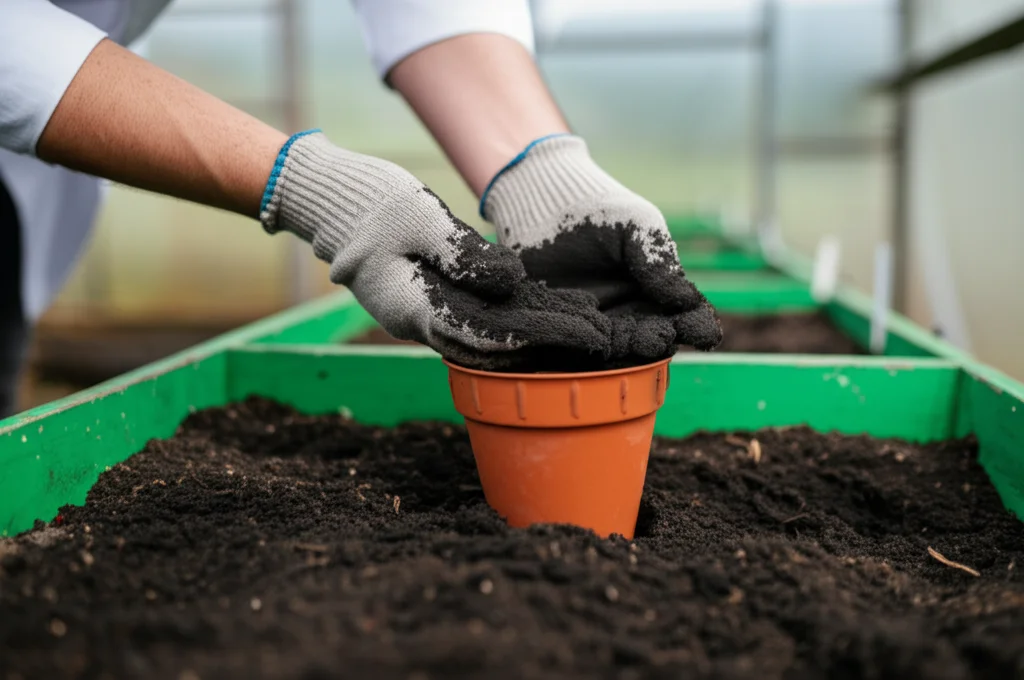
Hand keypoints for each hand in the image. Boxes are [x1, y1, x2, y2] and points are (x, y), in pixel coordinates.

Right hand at [259, 132, 610, 370]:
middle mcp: (423, 322)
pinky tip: (552, 305)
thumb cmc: (371, 204)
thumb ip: (464, 254)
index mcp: (415, 309)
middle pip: (494, 345)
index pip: (484, 335)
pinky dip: (517, 314)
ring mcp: (428, 313)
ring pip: (490, 336)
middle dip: (546, 342)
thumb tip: (513, 281)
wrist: (333, 200)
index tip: (575, 332)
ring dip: (536, 332)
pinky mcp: (436, 298)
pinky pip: (481, 317)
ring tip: (586, 325)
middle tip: (597, 338)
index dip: (533, 336)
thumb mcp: (420, 218)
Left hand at [482, 135, 721, 360]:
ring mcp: (596, 328)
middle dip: (660, 341)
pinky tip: (595, 346)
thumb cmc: (597, 210)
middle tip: (659, 336)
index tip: (703, 331)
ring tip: (634, 342)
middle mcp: (630, 316)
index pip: (686, 317)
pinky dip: (588, 352)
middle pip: (654, 339)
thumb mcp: (637, 225)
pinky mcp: (563, 333)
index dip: (698, 326)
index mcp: (656, 292)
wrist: (541, 206)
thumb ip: (658, 259)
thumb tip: (686, 299)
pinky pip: (578, 350)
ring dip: (629, 351)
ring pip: (620, 350)